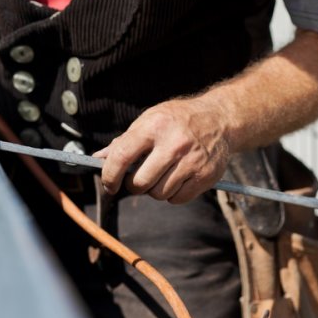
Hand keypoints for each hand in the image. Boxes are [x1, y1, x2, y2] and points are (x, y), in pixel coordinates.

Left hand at [92, 98, 231, 203]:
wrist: (220, 119)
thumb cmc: (177, 120)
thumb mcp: (149, 120)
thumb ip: (124, 141)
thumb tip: (98, 158)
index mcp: (154, 127)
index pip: (122, 156)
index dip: (110, 175)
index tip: (109, 184)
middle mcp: (174, 144)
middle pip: (140, 183)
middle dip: (133, 186)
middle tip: (137, 179)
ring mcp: (192, 161)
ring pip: (159, 194)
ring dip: (154, 190)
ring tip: (160, 175)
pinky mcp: (206, 175)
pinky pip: (177, 199)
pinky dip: (172, 195)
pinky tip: (176, 179)